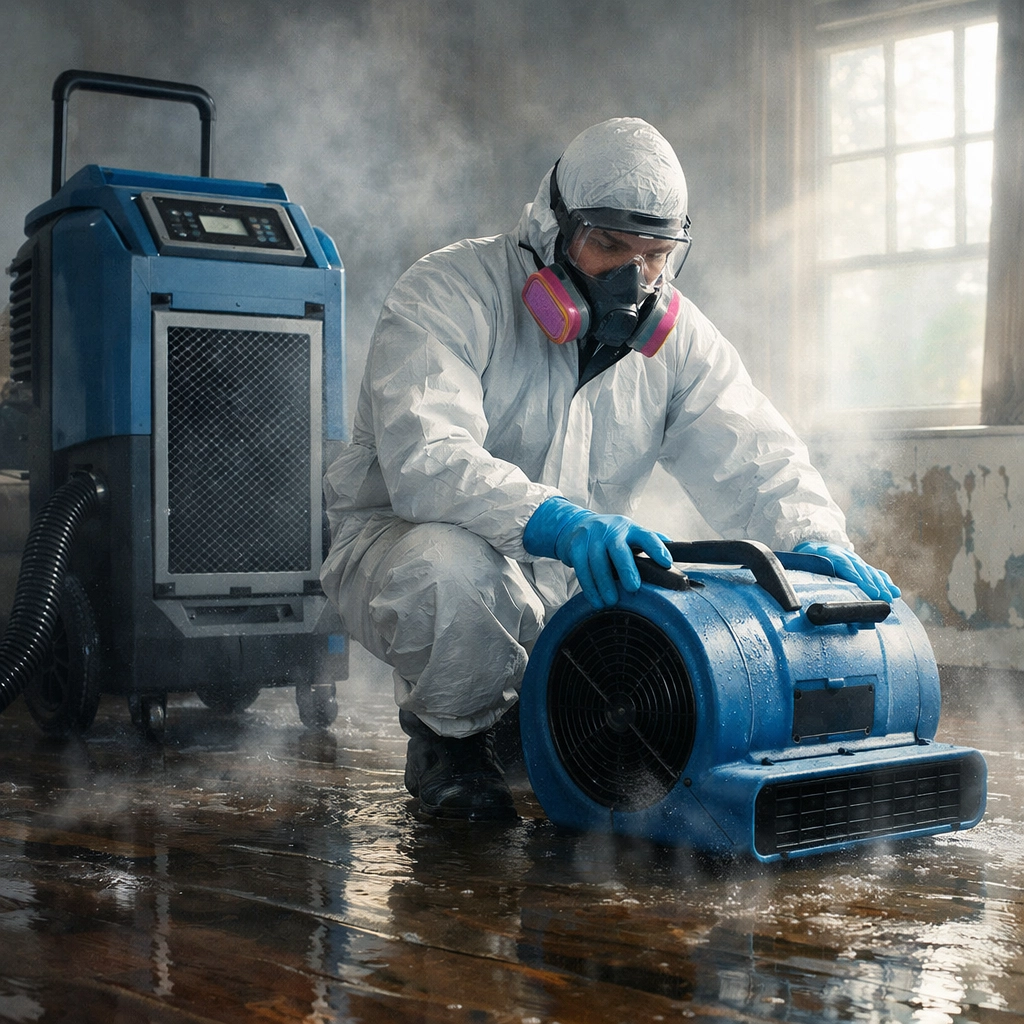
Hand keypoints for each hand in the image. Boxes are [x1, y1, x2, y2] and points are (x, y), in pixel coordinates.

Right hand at [523, 497, 671, 606]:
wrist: (573, 525)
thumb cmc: (608, 535)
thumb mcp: (629, 534)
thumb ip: (649, 541)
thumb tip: (676, 548)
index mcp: (629, 529)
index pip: (646, 536)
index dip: (657, 548)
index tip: (666, 562)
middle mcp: (611, 530)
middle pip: (618, 549)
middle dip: (626, 569)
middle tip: (633, 588)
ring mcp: (591, 537)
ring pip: (597, 561)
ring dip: (604, 584)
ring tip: (611, 600)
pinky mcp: (575, 546)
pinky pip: (582, 568)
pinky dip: (589, 587)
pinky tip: (596, 599)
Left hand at [793, 541, 900, 602]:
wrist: (816, 541)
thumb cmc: (806, 555)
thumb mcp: (800, 556)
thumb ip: (803, 563)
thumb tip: (800, 572)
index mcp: (831, 554)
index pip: (845, 566)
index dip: (857, 578)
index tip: (867, 589)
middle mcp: (847, 556)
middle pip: (862, 571)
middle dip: (873, 584)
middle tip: (883, 598)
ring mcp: (856, 561)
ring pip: (871, 572)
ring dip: (882, 585)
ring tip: (890, 597)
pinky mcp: (861, 566)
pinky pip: (875, 573)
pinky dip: (885, 582)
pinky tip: (894, 592)